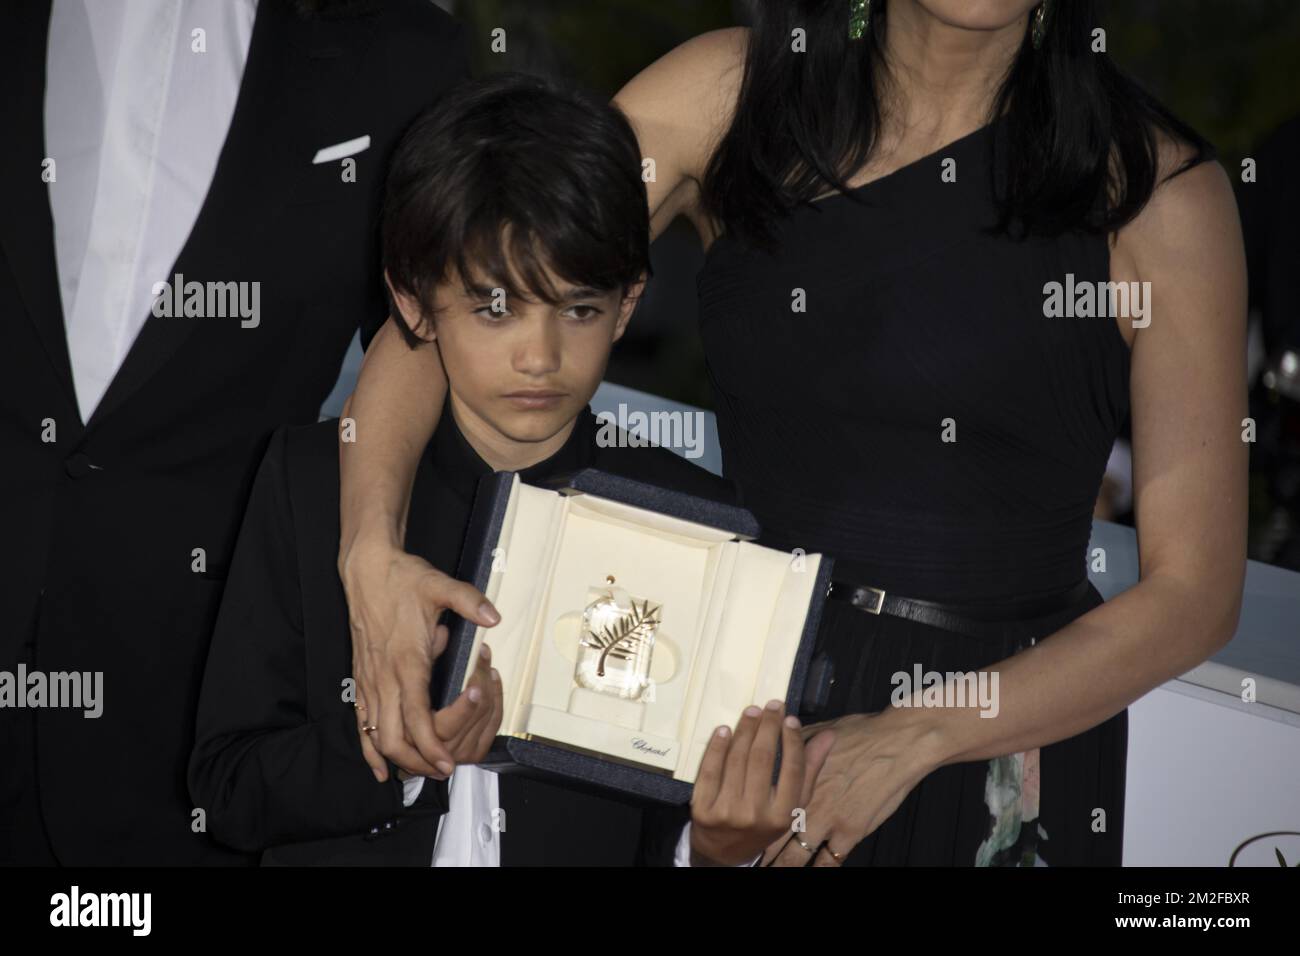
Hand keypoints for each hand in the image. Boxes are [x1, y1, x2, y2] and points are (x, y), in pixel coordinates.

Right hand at [342, 539, 498, 781]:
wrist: (366, 570)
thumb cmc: (402, 579)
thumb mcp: (439, 585)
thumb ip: (468, 601)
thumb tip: (493, 617)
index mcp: (406, 660)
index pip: (416, 716)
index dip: (431, 745)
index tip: (447, 762)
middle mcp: (384, 676)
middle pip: (394, 737)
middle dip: (417, 761)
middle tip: (441, 772)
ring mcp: (369, 680)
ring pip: (377, 735)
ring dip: (398, 758)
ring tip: (420, 772)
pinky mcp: (360, 679)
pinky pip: (360, 723)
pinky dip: (369, 749)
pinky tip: (380, 768)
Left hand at [689, 699, 835, 866]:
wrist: (724, 852)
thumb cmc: (763, 822)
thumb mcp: (791, 804)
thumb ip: (809, 769)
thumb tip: (829, 735)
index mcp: (782, 816)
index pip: (791, 770)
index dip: (792, 740)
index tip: (790, 718)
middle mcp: (755, 815)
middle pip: (762, 759)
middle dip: (768, 726)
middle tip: (771, 706)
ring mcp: (727, 812)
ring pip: (736, 760)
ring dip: (745, 730)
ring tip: (752, 711)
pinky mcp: (702, 809)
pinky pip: (709, 770)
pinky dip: (716, 747)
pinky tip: (724, 729)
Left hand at [763, 710, 943, 866]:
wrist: (896, 743)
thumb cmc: (859, 731)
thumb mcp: (816, 730)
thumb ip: (792, 745)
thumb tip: (773, 741)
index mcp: (793, 778)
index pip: (763, 808)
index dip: (751, 826)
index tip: (742, 838)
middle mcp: (805, 803)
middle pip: (773, 839)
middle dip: (761, 855)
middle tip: (752, 864)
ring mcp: (827, 821)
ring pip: (795, 857)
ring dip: (783, 867)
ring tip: (773, 871)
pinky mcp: (851, 832)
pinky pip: (829, 863)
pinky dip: (818, 870)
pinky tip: (812, 872)